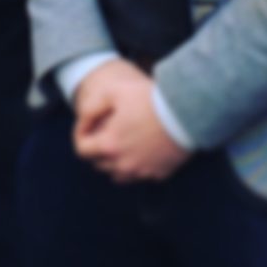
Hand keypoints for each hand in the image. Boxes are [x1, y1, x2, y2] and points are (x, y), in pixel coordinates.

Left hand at [73, 59, 190, 183]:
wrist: (185, 111)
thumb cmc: (148, 98)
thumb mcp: (113, 92)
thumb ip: (91, 107)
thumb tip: (82, 120)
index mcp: (109, 145)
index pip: (81, 150)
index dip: (80, 135)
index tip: (88, 124)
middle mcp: (123, 165)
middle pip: (98, 164)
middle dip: (98, 147)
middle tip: (107, 128)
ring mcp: (142, 172)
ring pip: (118, 174)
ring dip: (115, 160)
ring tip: (124, 139)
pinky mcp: (159, 174)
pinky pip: (140, 175)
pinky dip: (137, 164)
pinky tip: (143, 146)